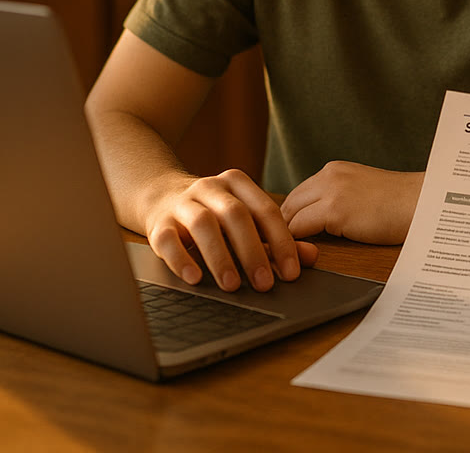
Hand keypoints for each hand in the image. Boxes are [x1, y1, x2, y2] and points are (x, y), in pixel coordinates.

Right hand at [144, 168, 318, 291]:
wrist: (160, 197)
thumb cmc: (214, 215)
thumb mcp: (246, 222)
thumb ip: (277, 239)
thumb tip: (311, 257)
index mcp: (238, 184)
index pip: (266, 210)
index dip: (282, 242)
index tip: (291, 272)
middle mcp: (210, 188)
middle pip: (236, 215)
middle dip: (253, 251)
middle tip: (264, 284)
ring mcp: (182, 203)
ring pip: (203, 224)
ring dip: (219, 256)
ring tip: (232, 285)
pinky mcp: (158, 222)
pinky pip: (168, 239)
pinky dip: (181, 259)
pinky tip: (194, 278)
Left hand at [281, 162, 422, 245]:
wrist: (423, 203)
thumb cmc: (400, 206)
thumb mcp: (362, 192)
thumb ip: (339, 199)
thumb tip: (316, 222)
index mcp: (334, 171)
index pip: (298, 195)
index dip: (290, 218)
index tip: (289, 237)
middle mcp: (328, 176)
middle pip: (287, 204)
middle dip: (282, 229)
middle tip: (281, 252)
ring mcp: (330, 191)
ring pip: (288, 217)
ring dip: (286, 238)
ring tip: (287, 257)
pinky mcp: (334, 210)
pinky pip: (299, 230)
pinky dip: (295, 244)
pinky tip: (299, 257)